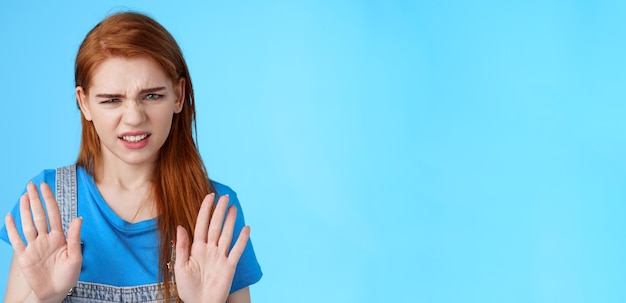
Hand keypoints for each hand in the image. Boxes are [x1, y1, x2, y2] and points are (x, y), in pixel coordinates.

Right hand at [5, 182, 82, 302]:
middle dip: (36, 200)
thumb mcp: (75, 257)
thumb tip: (78, 218)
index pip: (54, 214)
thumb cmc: (68, 276)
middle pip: (40, 215)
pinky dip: (12, 229)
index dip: (50, 200)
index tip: (46, 187)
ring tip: (24, 196)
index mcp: (60, 237)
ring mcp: (34, 246)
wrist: (55, 292)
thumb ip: (75, 237)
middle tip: (31, 185)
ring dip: (25, 210)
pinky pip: (17, 240)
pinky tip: (10, 216)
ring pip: (28, 224)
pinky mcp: (25, 256)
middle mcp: (46, 239)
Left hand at [175, 193, 249, 302]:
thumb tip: (181, 226)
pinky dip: (242, 240)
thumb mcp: (180, 266)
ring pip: (227, 235)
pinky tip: (246, 228)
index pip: (201, 225)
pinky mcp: (229, 266)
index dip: (205, 211)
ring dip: (230, 221)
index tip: (209, 197)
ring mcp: (220, 257)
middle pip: (216, 226)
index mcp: (197, 248)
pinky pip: (237, 250)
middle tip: (225, 197)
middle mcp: (210, 250)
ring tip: (233, 207)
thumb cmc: (188, 288)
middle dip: (219, 211)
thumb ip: (182, 246)